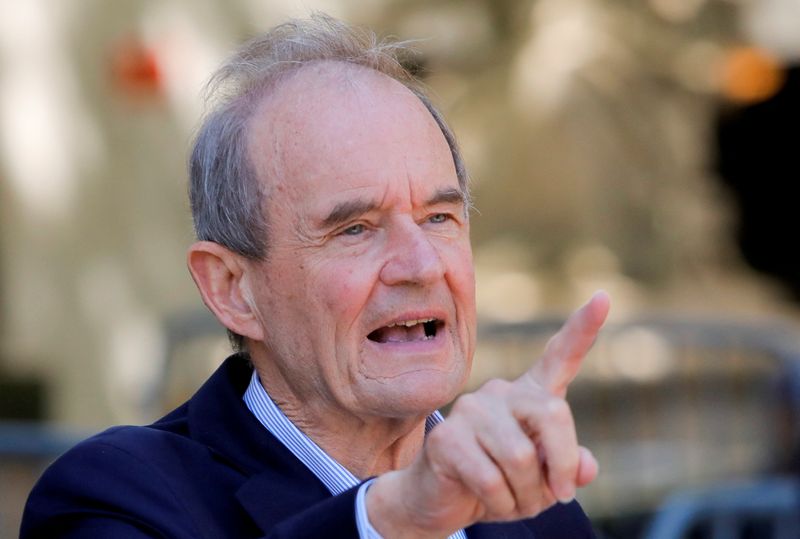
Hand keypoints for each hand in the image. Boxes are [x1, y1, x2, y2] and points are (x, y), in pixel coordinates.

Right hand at [366, 291, 609, 538]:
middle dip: (561, 466)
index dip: (584, 328)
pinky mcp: (446, 436)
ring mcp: (471, 410)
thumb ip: (569, 469)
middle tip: (559, 498)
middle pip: (553, 415)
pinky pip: (490, 479)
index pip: (560, 357)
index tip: (604, 297)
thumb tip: (586, 467)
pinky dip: (500, 505)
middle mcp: (502, 392)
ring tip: (514, 503)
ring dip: (527, 497)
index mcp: (531, 396)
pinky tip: (487, 503)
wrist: (443, 501)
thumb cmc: (502, 484)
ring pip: (520, 457)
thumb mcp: (546, 482)